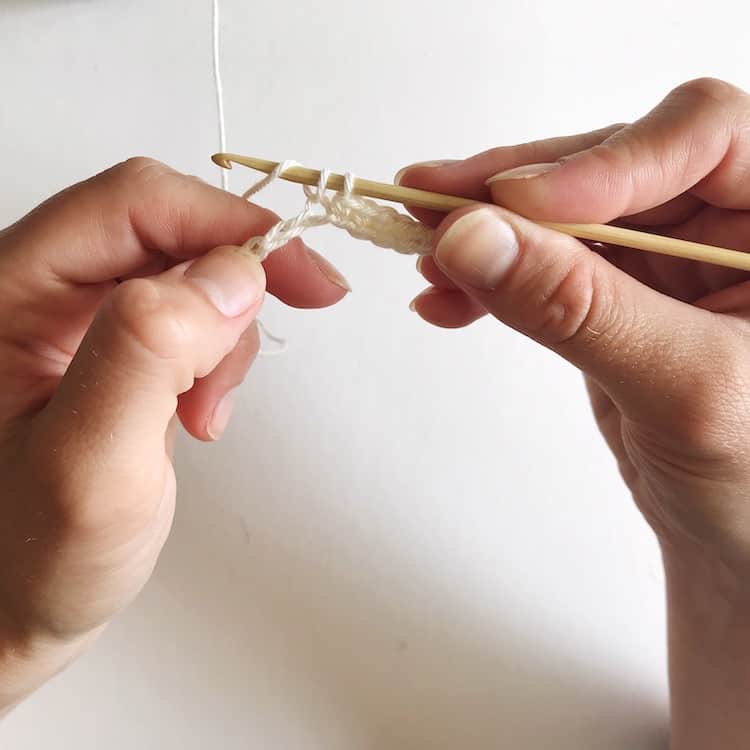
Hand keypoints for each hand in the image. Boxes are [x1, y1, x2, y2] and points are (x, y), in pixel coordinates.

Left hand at [0, 158, 347, 711]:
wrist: (7, 610)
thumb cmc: (24, 561)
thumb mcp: (88, 467)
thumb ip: (149, 355)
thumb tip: (230, 275)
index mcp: (8, 293)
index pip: (136, 206)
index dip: (228, 224)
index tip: (300, 272)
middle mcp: (38, 291)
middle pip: (169, 231)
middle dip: (235, 285)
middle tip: (276, 335)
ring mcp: (76, 321)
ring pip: (188, 275)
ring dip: (225, 334)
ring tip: (208, 411)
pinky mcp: (110, 351)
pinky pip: (188, 318)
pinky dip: (217, 358)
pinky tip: (199, 411)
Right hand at [398, 78, 749, 748]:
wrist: (738, 537)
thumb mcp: (682, 388)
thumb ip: (578, 308)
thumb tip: (475, 238)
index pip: (702, 136)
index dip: (604, 160)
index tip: (514, 206)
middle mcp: (727, 220)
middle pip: (609, 163)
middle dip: (513, 194)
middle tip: (431, 208)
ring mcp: (665, 254)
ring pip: (560, 213)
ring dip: (486, 234)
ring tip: (424, 253)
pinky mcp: (615, 289)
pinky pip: (542, 263)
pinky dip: (490, 278)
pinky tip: (446, 297)